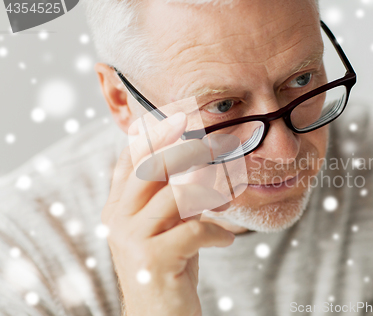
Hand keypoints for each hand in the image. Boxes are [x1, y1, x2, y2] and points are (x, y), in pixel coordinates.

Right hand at [102, 112, 234, 315]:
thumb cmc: (169, 267)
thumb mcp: (168, 227)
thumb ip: (174, 197)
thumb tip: (204, 163)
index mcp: (119, 206)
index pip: (131, 158)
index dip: (156, 135)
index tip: (182, 117)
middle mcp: (119, 217)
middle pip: (154, 166)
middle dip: (190, 152)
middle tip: (219, 147)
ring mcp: (132, 238)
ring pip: (178, 195)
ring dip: (213, 193)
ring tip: (229, 198)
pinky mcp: (153, 259)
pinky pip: (196, 230)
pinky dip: (218, 232)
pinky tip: (226, 239)